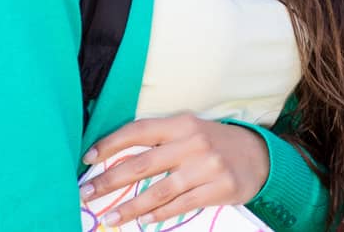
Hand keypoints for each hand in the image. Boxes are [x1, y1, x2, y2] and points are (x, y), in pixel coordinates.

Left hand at [79, 114, 269, 226]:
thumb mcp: (190, 131)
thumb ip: (159, 141)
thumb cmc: (213, 144)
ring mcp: (207, 166)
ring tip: (109, 219)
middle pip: (142, 164)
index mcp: (182, 124)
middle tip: (85, 194)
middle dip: (109, 181)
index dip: (110, 144)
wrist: (259, 156)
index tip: (86, 158)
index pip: (139, 131)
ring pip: (159, 191)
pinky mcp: (219, 188)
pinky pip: (180, 205)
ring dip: (130, 208)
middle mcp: (194, 142)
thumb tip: (115, 158)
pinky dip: (158, 214)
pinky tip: (143, 220)